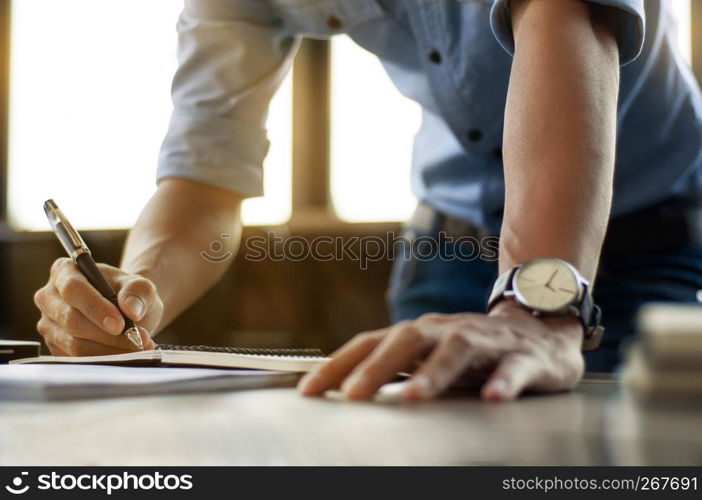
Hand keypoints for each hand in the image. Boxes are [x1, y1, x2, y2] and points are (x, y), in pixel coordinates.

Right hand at [33, 258, 161, 355]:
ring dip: (110, 350)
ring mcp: (49, 324)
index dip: (95, 308)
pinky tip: (125, 355)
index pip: (73, 289)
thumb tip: (130, 309)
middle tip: (137, 340)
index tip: (119, 324)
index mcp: (65, 271)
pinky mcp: (55, 347)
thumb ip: (138, 291)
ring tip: (138, 347)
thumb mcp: (141, 286)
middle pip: (72, 320)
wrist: (128, 311)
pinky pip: (77, 359)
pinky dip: (104, 359)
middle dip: (107, 335)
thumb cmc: (129, 294)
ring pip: (75, 345)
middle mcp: (50, 297)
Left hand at [298, 300, 584, 401]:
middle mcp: (446, 331)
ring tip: (411, 397)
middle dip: (377, 367)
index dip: (338, 364)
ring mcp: (484, 341)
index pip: (370, 343)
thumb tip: (344, 388)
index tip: (309, 391)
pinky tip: (491, 398)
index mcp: (419, 333)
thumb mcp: (429, 356)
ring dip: (433, 374)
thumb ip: (395, 367)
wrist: (540, 331)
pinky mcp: (522, 356)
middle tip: (352, 395)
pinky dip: (501, 382)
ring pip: (456, 351)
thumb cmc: (473, 349)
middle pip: (407, 341)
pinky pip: (512, 368)